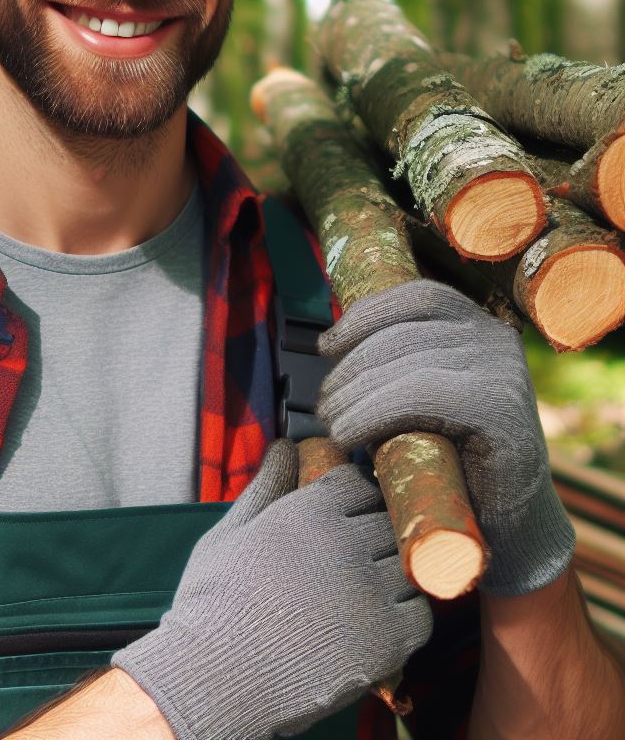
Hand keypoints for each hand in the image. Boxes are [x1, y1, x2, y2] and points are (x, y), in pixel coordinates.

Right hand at [112, 440, 431, 739]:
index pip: (359, 485)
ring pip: (408, 564)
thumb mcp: (231, 531)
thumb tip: (286, 447)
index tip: (347, 515)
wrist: (218, 674)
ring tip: (366, 589)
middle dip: (376, 532)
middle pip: (388, 521)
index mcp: (311, 510)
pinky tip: (377, 619)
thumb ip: (267, 486)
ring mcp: (372, 592)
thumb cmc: (215, 600)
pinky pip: (421, 613)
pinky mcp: (388, 640)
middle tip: (358, 555)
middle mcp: (348, 543)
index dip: (354, 499)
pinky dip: (406, 613)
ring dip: (394, 571)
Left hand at [316, 278, 574, 595]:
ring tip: (331, 424)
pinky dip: (370, 413)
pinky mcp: (502, 410)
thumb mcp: (422, 397)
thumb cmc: (450, 460)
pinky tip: (347, 436)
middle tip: (323, 405)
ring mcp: (504, 372)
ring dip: (352, 393)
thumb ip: (396, 362)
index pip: (416, 297)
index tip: (326, 346)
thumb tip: (329, 342)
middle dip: (349, 367)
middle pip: (402, 332)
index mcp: (480, 326)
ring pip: (404, 363)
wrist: (504, 530)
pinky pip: (417, 395)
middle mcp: (497, 340)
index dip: (364, 315)